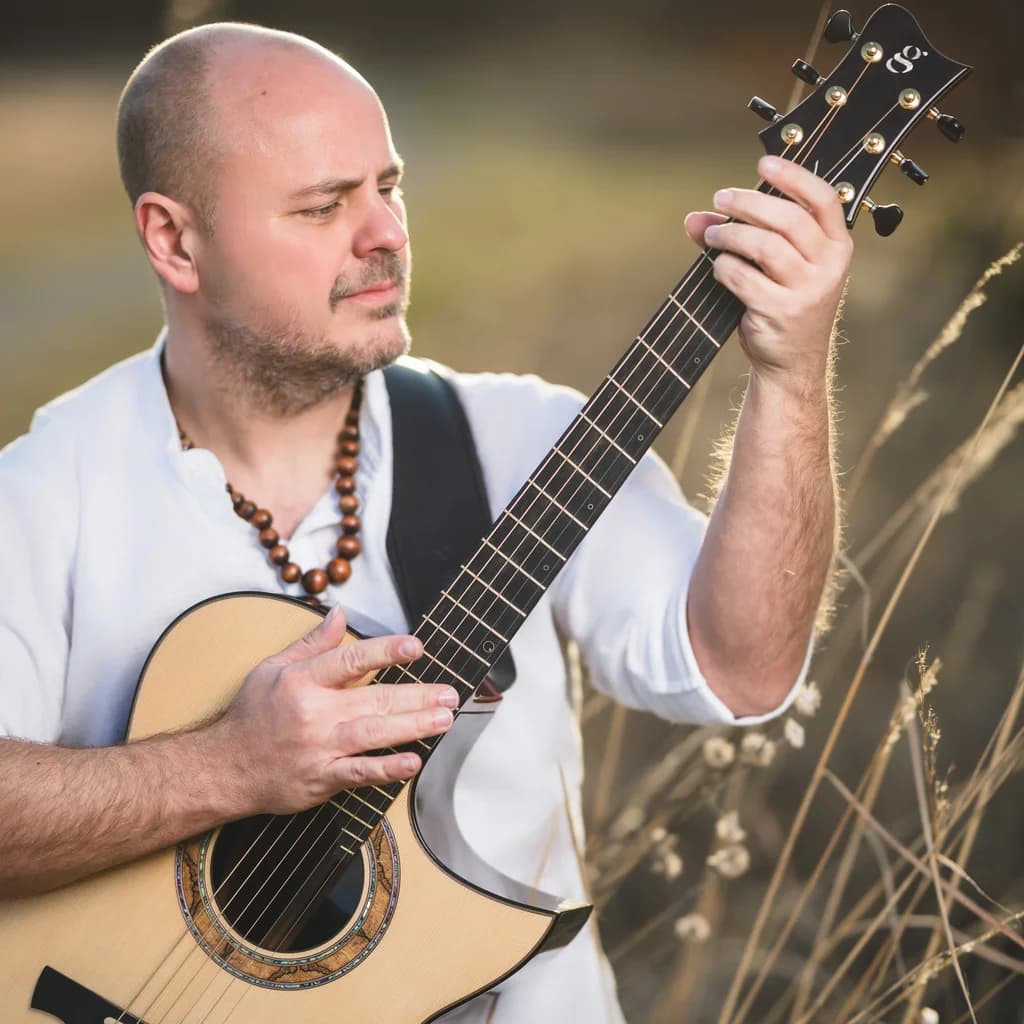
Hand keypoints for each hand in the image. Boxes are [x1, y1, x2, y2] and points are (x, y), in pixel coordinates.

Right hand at [210, 606, 457, 814]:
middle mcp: (314, 713)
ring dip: (413, 726)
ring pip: (374, 733)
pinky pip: (359, 773)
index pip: (352, 660)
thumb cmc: (251, 716)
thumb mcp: (272, 668)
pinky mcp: (321, 778)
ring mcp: (319, 748)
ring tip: (443, 719)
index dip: (386, 651)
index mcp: (302, 681)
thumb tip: (339, 614)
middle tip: (449, 693)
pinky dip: (386, 768)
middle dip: (417, 696)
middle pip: (374, 699)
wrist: (224, 768)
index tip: (416, 646)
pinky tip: (412, 761)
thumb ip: (312, 644)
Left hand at [683, 154, 852, 392]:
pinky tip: (717, 268)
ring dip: (730, 236)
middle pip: (787, 219)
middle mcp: (829, 267)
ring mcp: (808, 291)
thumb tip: (697, 217)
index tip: (763, 163)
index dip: (793, 177)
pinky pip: (743, 277)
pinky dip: (724, 267)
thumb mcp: (775, 268)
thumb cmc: (784, 306)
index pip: (823, 200)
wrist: (791, 363)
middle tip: (720, 199)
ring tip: (712, 237)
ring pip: (764, 246)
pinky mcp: (781, 312)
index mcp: (837, 247)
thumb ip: (744, 235)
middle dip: (748, 203)